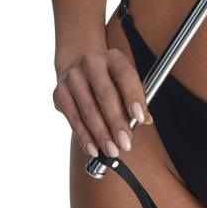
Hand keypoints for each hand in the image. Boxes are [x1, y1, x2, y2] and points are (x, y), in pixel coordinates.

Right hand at [53, 46, 152, 160]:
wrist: (76, 62)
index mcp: (113, 58)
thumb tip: (146, 120)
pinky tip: (94, 148)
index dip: (133, 97)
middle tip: (126, 143)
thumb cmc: (107, 76)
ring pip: (88, 110)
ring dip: (101, 134)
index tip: (140, 118)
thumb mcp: (124, 80)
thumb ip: (136, 98)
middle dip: (116, 122)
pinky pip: (73, 119)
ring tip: (112, 150)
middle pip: (105, 94)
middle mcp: (91, 63)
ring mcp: (73, 77)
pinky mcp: (60, 93)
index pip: (125, 75)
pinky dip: (84, 136)